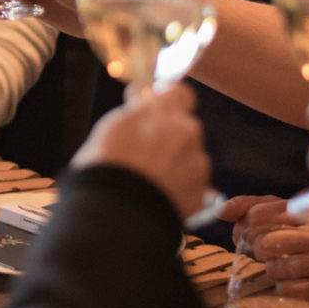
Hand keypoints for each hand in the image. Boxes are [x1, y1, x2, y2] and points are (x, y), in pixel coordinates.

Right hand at [72, 83, 210, 220]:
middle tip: (144, 152)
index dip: (168, 100)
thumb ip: (133, 112)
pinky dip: (180, 187)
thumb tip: (140, 95)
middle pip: (184, 127)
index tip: (154, 109)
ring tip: (149, 181)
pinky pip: (192, 183)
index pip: (179, 92)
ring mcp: (197, 163)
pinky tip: (157, 196)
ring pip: (189, 156)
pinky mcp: (201, 193)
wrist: (120, 215)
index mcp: (163, 112)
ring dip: (175, 164)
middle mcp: (186, 132)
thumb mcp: (111, 128)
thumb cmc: (106, 169)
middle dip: (169, 137)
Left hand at [220, 195, 308, 302]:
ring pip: (275, 269)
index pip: (259, 214)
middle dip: (257, 248)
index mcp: (308, 212)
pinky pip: (287, 290)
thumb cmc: (299, 233)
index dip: (244, 225)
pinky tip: (292, 280)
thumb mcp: (277, 212)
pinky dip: (283, 288)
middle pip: (265, 243)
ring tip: (282, 264)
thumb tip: (220, 211)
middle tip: (264, 250)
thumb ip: (247, 206)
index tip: (248, 231)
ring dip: (271, 269)